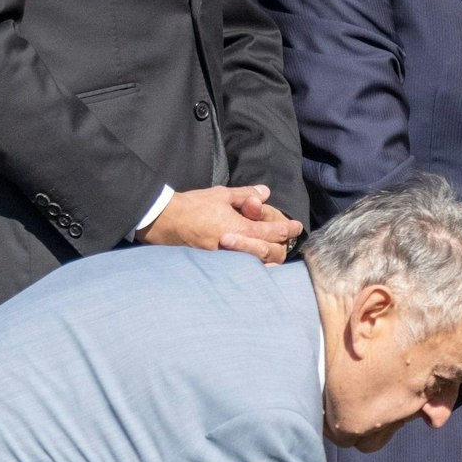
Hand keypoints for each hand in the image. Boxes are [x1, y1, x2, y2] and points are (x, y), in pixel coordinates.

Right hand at [138, 186, 301, 263]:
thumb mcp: (221, 195)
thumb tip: (265, 193)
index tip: (296, 226)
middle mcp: (237, 248)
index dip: (288, 229)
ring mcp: (228, 259)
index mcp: (241, 229)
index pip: (274, 231)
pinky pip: (243, 268)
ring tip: (273, 248)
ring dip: (269, 257)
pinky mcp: (218, 266)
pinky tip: (255, 259)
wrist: (165, 221)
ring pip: (259, 264)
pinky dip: (253, 264)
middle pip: (272, 254)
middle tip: (285, 238)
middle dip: (282, 246)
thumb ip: (245, 195)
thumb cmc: (193, 206)